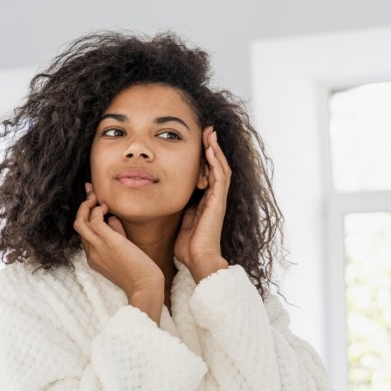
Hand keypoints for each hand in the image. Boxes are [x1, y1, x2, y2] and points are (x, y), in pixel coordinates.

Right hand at [73, 183, 164, 305]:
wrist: (145, 286)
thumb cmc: (139, 272)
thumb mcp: (123, 252)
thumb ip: (116, 235)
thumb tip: (113, 218)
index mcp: (94, 258)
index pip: (84, 234)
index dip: (86, 217)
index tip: (92, 203)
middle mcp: (91, 253)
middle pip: (78, 226)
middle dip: (83, 207)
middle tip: (91, 194)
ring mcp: (97, 248)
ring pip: (80, 222)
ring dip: (87, 206)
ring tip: (97, 197)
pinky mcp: (107, 242)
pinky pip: (94, 220)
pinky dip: (98, 210)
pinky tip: (107, 207)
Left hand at [174, 126, 230, 281]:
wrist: (198, 260)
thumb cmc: (188, 247)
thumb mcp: (180, 221)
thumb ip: (180, 209)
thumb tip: (168, 198)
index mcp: (206, 202)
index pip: (208, 173)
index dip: (205, 157)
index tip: (199, 141)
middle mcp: (215, 198)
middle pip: (217, 166)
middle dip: (213, 147)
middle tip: (208, 130)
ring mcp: (219, 199)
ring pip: (221, 168)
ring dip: (216, 150)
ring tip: (210, 133)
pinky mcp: (218, 202)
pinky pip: (220, 177)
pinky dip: (216, 162)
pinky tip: (210, 150)